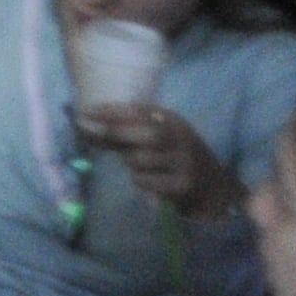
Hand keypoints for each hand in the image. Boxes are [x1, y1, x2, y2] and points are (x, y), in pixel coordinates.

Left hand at [79, 99, 243, 217]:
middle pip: (149, 134)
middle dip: (118, 133)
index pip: (142, 110)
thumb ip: (123, 131)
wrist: (212, 184)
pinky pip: (147, 181)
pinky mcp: (182, 185)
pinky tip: (147, 178)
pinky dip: (139, 179)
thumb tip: (83, 125)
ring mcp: (184, 163)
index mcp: (172, 121)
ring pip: (143, 159)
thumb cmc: (171, 155)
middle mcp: (181, 139)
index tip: (88, 111)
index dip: (114, 110)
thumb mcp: (155, 136)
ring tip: (134, 162)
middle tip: (95, 133)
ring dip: (130, 161)